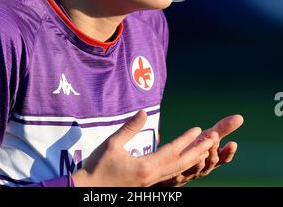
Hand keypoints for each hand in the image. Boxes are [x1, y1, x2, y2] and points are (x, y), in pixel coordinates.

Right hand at [72, 109, 218, 186]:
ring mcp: (151, 183)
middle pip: (181, 164)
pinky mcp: (147, 185)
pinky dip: (182, 168)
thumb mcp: (112, 143)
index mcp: (146, 167)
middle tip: (212, 140)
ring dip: (193, 160)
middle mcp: (152, 177)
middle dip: (198, 151)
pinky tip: (185, 162)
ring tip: (205, 150)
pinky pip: (170, 176)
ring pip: (177, 172)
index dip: (186, 140)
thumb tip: (144, 111)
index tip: (198, 129)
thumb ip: (130, 127)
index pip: (172, 151)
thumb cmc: (98, 166)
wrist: (89, 190)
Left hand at [158, 114, 243, 186]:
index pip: (225, 157)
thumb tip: (240, 117)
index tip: (233, 143)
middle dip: (214, 148)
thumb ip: (224, 128)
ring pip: (201, 165)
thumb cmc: (198, 146)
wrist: (178, 161)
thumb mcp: (210, 136)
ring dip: (202, 154)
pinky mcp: (182, 173)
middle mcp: (206, 166)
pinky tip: (191, 154)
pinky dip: (190, 162)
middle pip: (213, 160)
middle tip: (214, 136)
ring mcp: (195, 171)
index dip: (229, 151)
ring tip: (203, 143)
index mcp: (215, 158)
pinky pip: (187, 169)